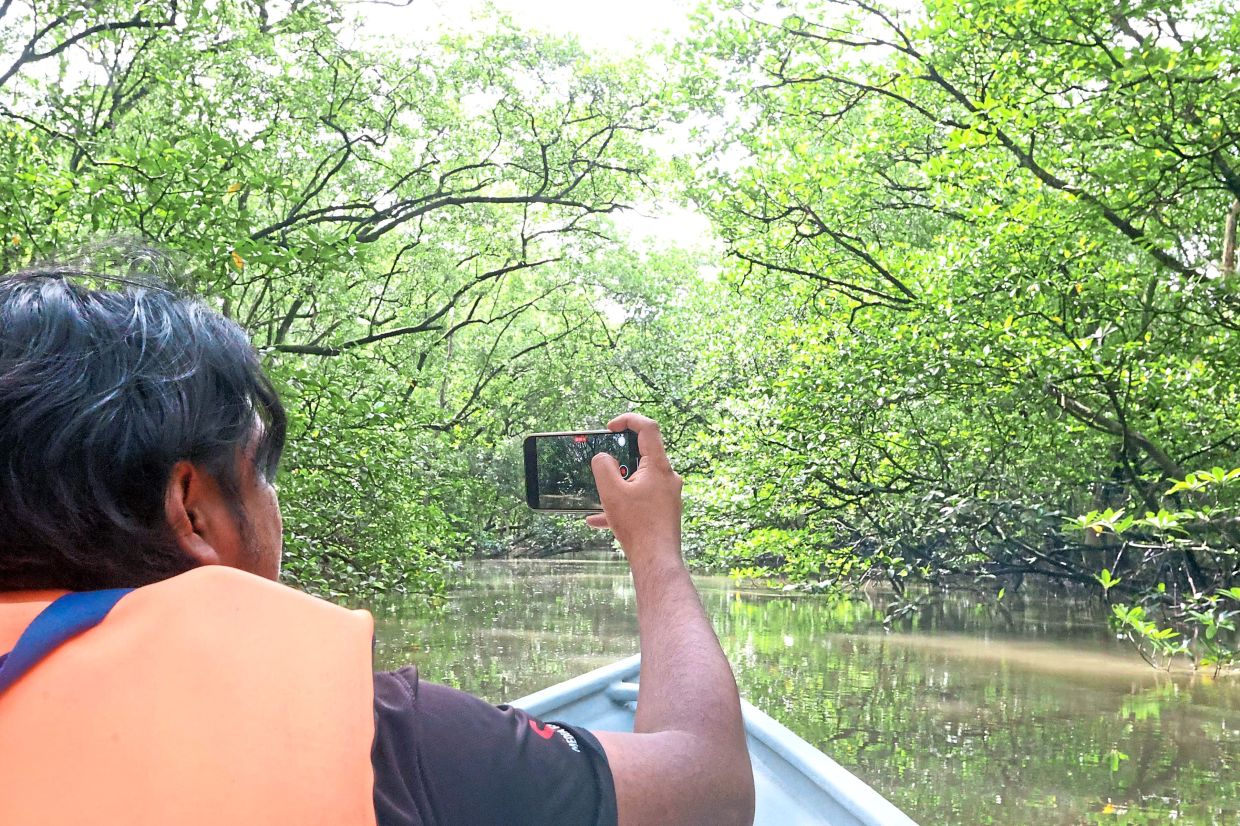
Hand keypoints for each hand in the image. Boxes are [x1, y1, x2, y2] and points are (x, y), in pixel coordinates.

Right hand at [586, 413, 682, 564]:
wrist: (656, 561)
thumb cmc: (637, 526)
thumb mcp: (611, 492)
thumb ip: (603, 467)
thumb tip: (603, 457)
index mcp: (658, 467)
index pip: (648, 428)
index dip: (628, 420)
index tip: (610, 428)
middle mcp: (668, 478)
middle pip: (643, 455)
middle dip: (619, 460)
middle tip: (604, 466)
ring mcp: (668, 495)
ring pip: (639, 481)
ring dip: (618, 486)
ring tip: (600, 498)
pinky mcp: (664, 511)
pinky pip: (640, 500)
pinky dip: (622, 505)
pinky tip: (598, 520)